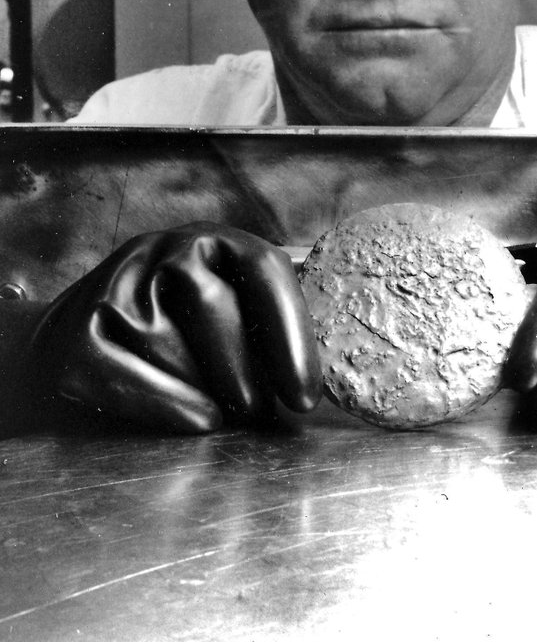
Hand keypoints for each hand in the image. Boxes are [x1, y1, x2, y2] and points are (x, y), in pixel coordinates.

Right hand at [23, 222, 322, 433]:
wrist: (88, 334)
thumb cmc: (189, 334)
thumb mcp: (236, 311)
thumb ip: (274, 326)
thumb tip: (336, 369)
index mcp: (218, 241)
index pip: (263, 270)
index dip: (290, 334)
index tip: (307, 397)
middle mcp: (164, 248)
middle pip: (211, 303)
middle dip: (244, 368)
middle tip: (263, 413)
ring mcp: (115, 283)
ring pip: (165, 340)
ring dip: (201, 388)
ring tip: (222, 412)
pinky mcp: (74, 330)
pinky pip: (125, 373)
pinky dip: (166, 405)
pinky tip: (196, 421)